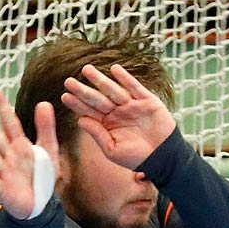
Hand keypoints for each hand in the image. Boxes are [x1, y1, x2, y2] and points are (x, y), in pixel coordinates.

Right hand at [0, 89, 57, 219]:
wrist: (39, 204)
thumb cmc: (41, 176)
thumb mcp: (48, 150)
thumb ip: (46, 128)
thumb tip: (43, 102)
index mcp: (21, 146)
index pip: (11, 123)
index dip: (3, 108)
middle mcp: (9, 156)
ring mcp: (4, 172)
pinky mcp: (2, 189)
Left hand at [61, 63, 176, 168]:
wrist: (163, 158)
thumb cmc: (136, 158)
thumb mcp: (112, 150)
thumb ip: (97, 134)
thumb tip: (80, 120)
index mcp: (107, 124)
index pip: (89, 111)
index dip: (77, 104)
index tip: (64, 96)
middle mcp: (117, 112)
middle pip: (97, 99)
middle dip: (83, 90)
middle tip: (68, 81)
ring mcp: (131, 105)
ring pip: (113, 90)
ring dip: (100, 80)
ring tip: (86, 70)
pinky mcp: (147, 100)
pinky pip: (135, 87)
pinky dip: (125, 78)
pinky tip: (114, 69)